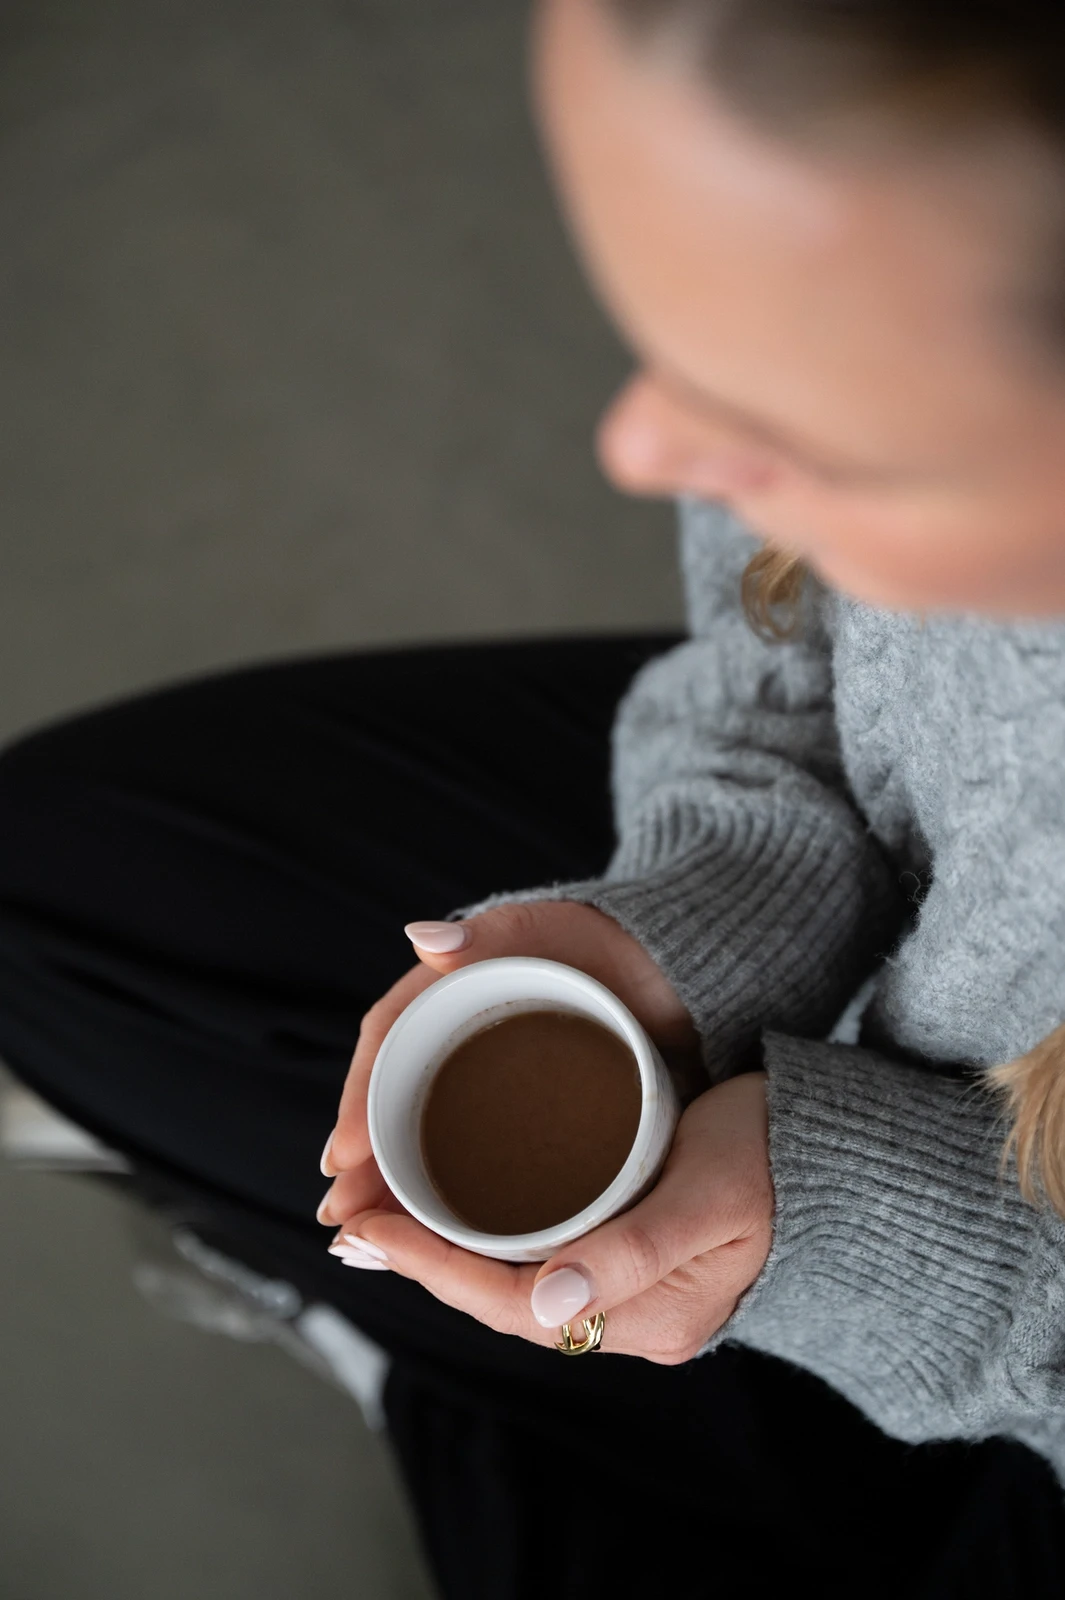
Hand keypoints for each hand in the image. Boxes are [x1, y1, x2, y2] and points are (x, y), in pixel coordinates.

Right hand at [320, 899, 703, 1217]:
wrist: (675, 968)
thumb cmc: (612, 940)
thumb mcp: (550, 930)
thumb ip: (490, 935)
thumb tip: (422, 940)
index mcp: (449, 987)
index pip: (389, 1041)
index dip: (359, 1097)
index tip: (343, 1156)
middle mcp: (457, 1033)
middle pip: (395, 1098)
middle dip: (365, 1162)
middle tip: (343, 1217)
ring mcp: (487, 1073)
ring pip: (428, 1133)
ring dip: (396, 1185)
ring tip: (369, 1237)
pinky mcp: (524, 1107)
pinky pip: (472, 1151)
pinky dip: (449, 1190)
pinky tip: (435, 1231)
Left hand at [326, 1069, 771, 1361]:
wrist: (844, 1159)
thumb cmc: (784, 1163)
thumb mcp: (712, 1195)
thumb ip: (634, 1249)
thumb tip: (547, 1303)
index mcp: (650, 1314)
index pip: (510, 1303)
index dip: (432, 1265)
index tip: (367, 1228)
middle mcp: (633, 1318)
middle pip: (501, 1298)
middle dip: (424, 1260)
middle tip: (353, 1218)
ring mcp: (636, 1291)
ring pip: (517, 1279)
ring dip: (452, 1248)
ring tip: (388, 1211)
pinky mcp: (637, 1257)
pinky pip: (545, 1257)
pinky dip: (494, 1233)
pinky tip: (463, 1204)